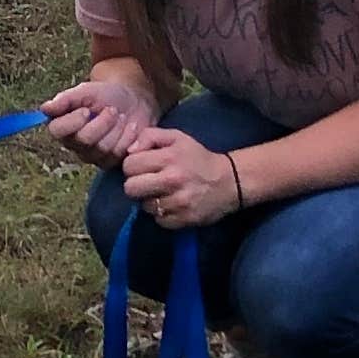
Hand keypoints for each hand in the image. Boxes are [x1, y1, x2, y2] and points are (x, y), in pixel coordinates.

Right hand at [44, 72, 156, 161]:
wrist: (132, 101)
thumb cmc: (105, 95)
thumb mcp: (86, 91)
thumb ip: (66, 99)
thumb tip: (45, 108)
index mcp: (63, 126)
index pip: (57, 131)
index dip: (73, 121)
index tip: (86, 110)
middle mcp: (75, 144)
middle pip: (85, 140)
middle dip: (103, 121)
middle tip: (112, 109)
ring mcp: (93, 156)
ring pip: (104, 148)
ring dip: (118, 128)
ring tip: (121, 117)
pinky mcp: (111, 162)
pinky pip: (120, 154)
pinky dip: (129, 137)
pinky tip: (130, 128)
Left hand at [120, 124, 246, 227]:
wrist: (229, 181)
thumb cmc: (198, 158)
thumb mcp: (176, 137)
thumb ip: (149, 136)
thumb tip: (129, 151)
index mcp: (169, 157)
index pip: (129, 165)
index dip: (133, 166)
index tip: (143, 167)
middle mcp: (172, 180)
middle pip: (130, 189)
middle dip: (136, 185)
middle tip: (148, 182)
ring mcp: (178, 202)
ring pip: (144, 206)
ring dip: (150, 200)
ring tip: (164, 193)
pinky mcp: (184, 220)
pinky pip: (158, 220)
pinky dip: (163, 214)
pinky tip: (173, 204)